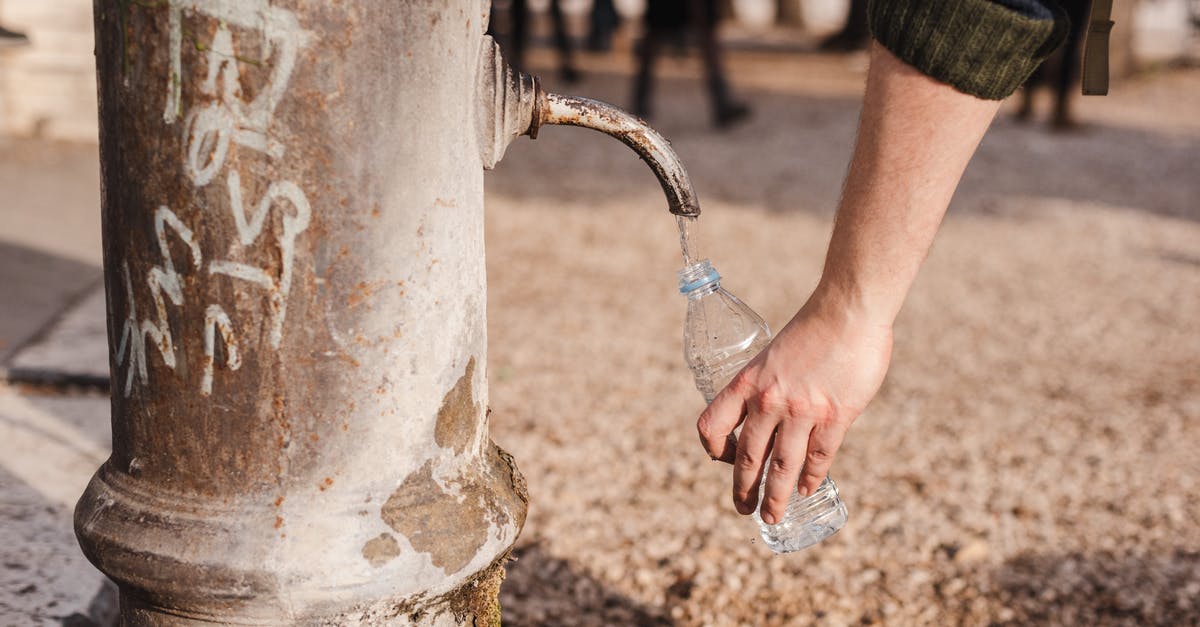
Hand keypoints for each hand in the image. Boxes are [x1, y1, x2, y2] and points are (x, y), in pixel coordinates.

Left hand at [696, 287, 892, 523]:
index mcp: (747, 382)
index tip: (722, 458)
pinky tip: (807, 489)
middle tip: (743, 509)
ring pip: (781, 468)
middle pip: (747, 458)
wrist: (848, 310)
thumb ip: (770, 386)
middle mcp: (768, 401)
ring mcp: (802, 411)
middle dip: (743, 489)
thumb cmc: (814, 328)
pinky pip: (818, 459)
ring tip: (771, 516)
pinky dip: (810, 479)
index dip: (713, 448)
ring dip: (775, 497)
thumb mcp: (773, 355)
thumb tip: (775, 416)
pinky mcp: (835, 416)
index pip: (711, 425)